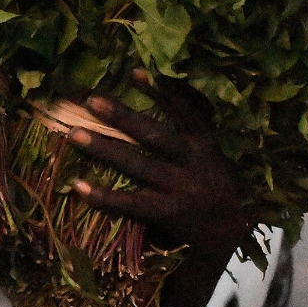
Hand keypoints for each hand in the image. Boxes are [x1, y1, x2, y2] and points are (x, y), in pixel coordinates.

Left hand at [68, 69, 246, 257]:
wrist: (232, 234)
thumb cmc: (216, 186)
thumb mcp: (213, 154)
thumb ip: (191, 133)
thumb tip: (159, 97)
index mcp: (205, 144)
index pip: (186, 111)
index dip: (162, 91)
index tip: (134, 72)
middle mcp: (193, 163)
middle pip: (154, 136)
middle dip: (122, 116)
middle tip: (92, 100)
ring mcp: (180, 189)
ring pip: (137, 166)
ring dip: (104, 149)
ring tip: (74, 135)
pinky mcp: (167, 214)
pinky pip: (130, 204)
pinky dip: (103, 196)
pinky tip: (78, 186)